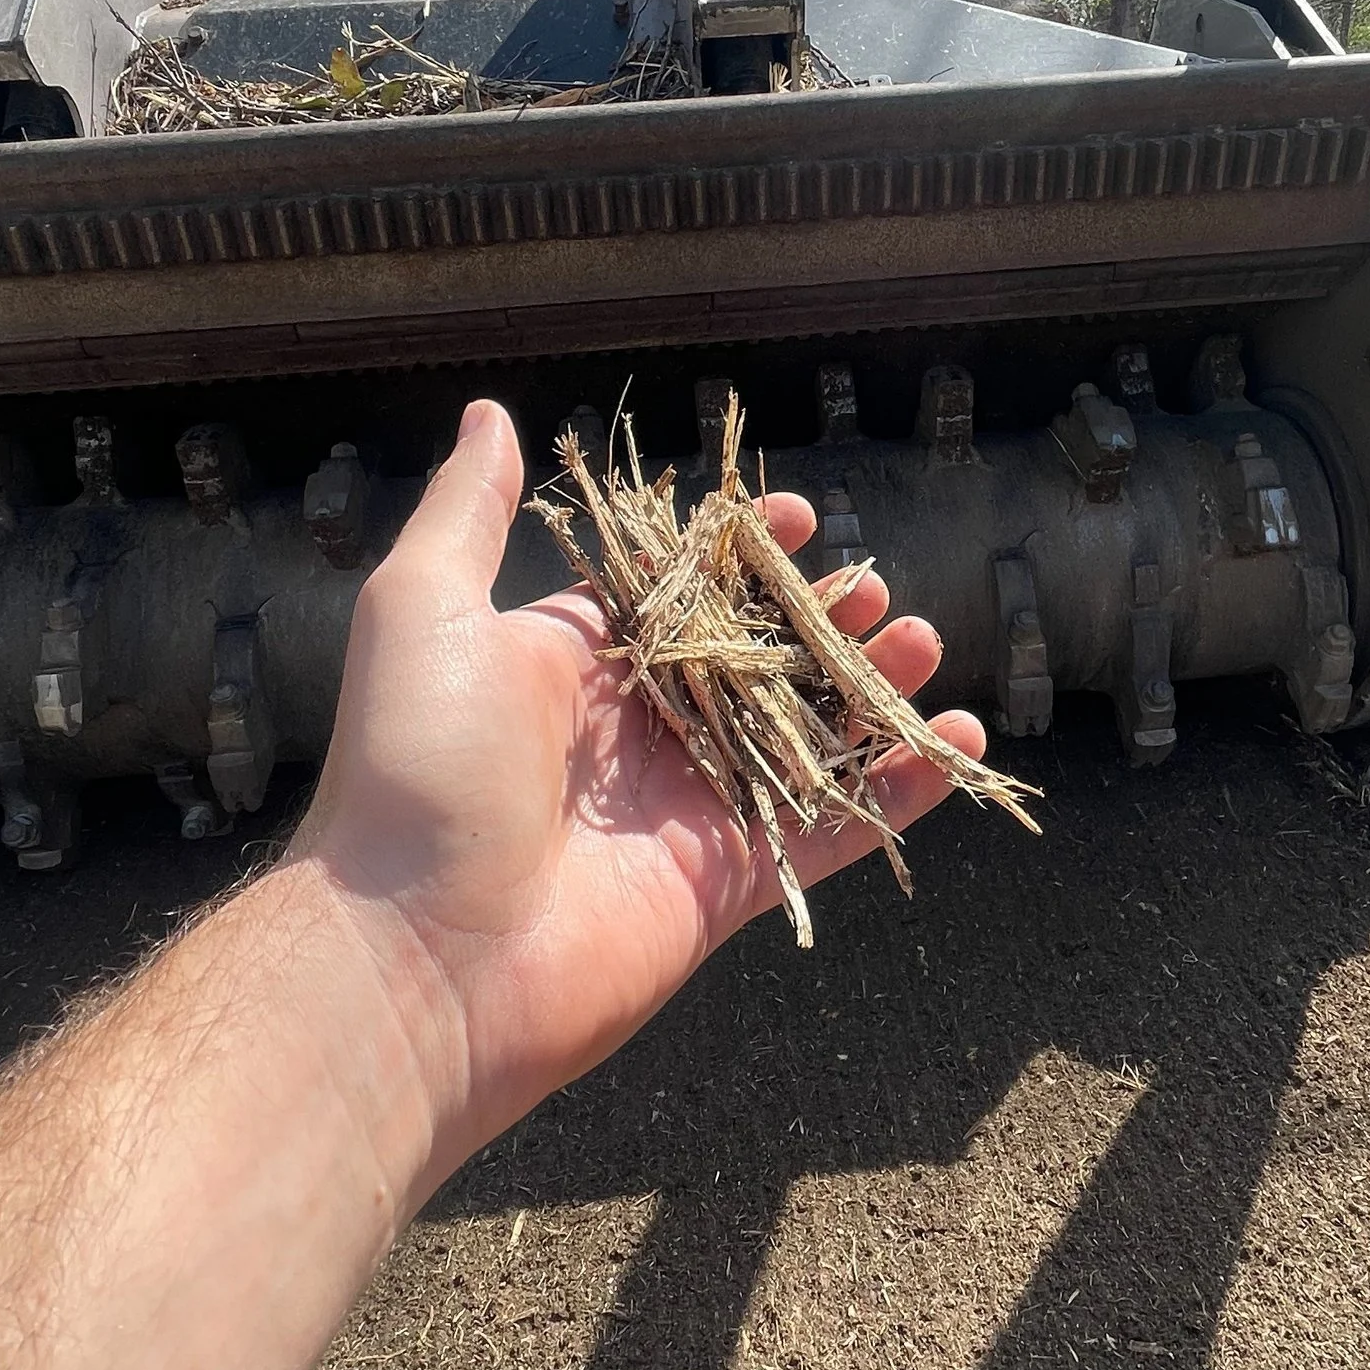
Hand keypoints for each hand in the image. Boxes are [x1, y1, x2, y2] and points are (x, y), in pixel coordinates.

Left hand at [287, 398, 986, 1173]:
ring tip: (925, 641)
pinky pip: (829, 829)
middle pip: (752, 661)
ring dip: (871, 690)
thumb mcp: (425, 608)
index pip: (674, 594)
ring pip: (802, 737)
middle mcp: (631, 737)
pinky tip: (956, 743)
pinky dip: (897, 792)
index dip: (736, 553)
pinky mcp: (725, 886)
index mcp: (567, 668)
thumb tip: (489, 414)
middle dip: (820, 618)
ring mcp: (682, 814)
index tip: (796, 514)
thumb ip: (469, 510)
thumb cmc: (412, 772)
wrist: (417, 955)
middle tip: (880, 588)